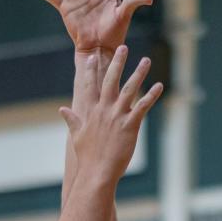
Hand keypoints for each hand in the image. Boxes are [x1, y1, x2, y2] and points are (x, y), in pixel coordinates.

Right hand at [61, 45, 162, 187]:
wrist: (97, 173)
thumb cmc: (87, 157)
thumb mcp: (76, 135)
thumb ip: (71, 120)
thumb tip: (62, 109)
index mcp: (91, 111)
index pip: (90, 85)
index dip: (91, 70)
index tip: (93, 55)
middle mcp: (104, 110)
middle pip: (111, 80)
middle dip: (117, 62)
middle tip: (123, 47)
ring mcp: (117, 116)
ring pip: (130, 89)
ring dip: (139, 73)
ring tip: (146, 60)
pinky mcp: (130, 125)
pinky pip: (142, 106)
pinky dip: (151, 95)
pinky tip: (160, 85)